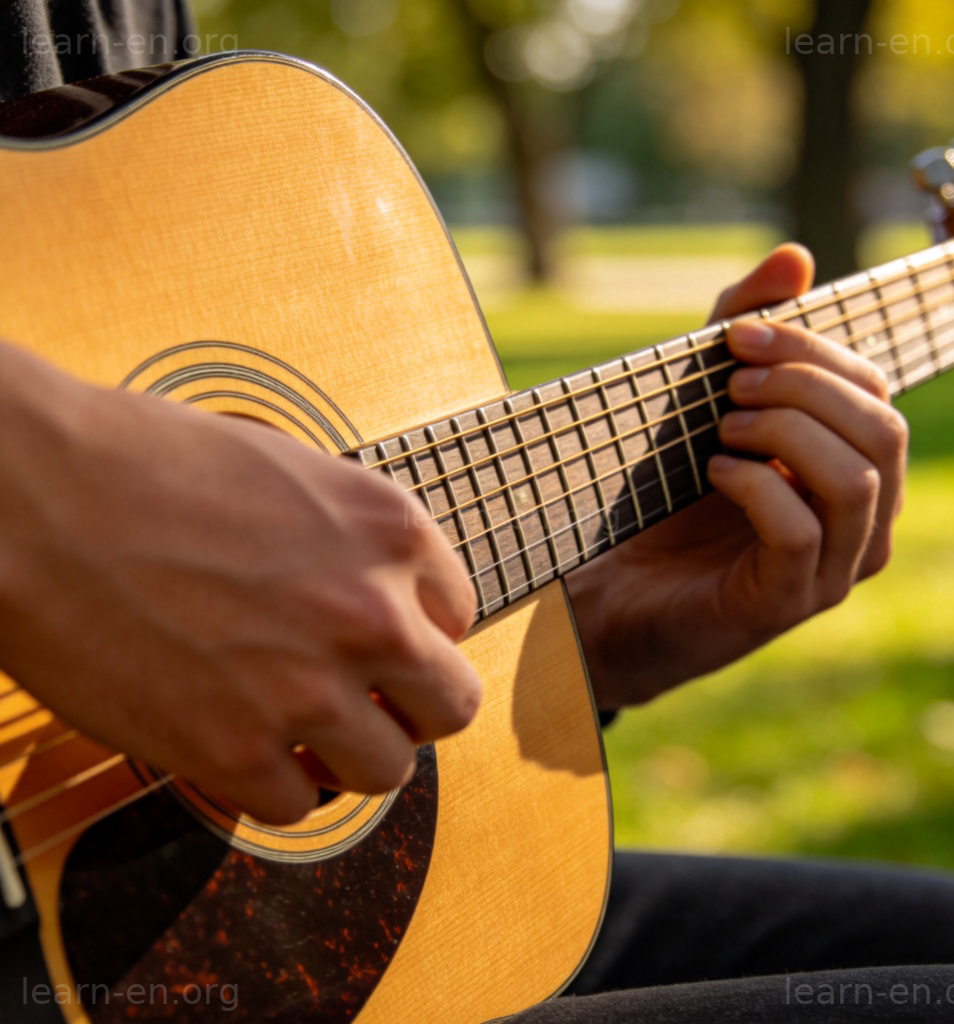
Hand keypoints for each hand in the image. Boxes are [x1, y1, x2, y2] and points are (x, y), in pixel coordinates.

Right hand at [0, 341, 479, 822]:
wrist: (34, 492)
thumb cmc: (149, 464)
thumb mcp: (295, 472)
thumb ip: (359, 544)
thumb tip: (391, 603)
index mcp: (392, 532)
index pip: (460, 616)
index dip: (420, 634)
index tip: (385, 643)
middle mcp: (369, 613)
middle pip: (450, 706)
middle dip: (413, 708)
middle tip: (370, 702)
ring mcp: (305, 687)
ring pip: (384, 771)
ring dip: (350, 756)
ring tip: (304, 729)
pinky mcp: (228, 749)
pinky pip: (294, 806)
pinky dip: (273, 785)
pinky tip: (243, 747)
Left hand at [566, 244, 908, 708]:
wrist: (617, 588)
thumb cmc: (669, 496)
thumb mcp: (704, 399)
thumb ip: (745, 330)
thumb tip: (796, 256)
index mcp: (855, 470)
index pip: (875, 394)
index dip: (813, 351)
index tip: (736, 335)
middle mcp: (863, 523)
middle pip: (882, 431)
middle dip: (804, 388)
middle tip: (729, 382)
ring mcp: (832, 569)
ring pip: (857, 481)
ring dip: (784, 433)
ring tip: (720, 426)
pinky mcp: (786, 599)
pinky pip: (801, 531)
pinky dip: (755, 485)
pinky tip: (712, 471)